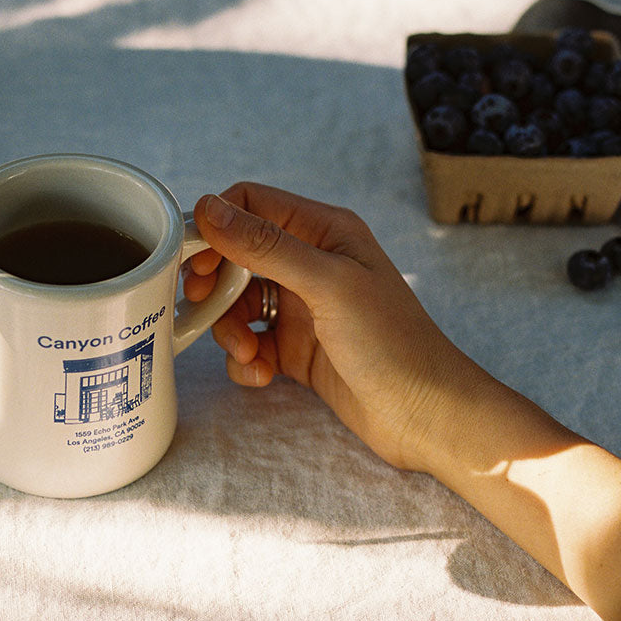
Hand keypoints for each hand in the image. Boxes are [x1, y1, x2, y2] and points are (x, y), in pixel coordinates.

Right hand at [186, 183, 484, 473]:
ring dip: (230, 330)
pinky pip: (251, 343)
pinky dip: (246, 359)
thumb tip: (210, 208)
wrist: (425, 415)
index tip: (194, 262)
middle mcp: (312, 264)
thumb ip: (265, 246)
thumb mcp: (327, 284)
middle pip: (236, 257)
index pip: (251, 205)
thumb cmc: (393, 343)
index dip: (216, 228)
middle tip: (202, 308)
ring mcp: (303, 308)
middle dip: (216, 286)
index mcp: (324, 232)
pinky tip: (262, 375)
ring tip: (248, 353)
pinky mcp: (297, 349)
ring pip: (238, 304)